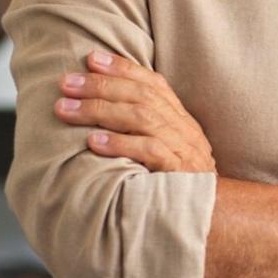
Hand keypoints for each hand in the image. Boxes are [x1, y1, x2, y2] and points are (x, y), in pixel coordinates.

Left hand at [54, 51, 215, 172]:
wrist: (211, 219)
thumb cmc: (177, 186)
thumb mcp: (165, 150)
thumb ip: (142, 131)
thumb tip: (99, 109)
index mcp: (180, 119)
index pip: (153, 83)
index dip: (123, 67)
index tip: (91, 58)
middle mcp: (183, 129)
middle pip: (142, 96)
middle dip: (101, 85)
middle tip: (66, 83)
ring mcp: (183, 149)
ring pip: (142, 117)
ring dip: (100, 110)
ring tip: (66, 109)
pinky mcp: (179, 172)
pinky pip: (150, 151)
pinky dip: (120, 143)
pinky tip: (93, 142)